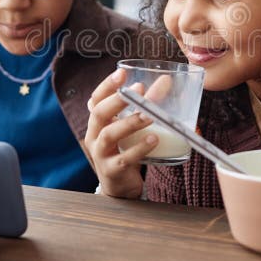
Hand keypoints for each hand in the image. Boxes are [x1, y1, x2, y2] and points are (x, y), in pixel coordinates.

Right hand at [84, 69, 159, 198]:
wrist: (121, 187)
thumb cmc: (127, 150)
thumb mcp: (132, 128)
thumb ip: (145, 106)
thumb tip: (166, 81)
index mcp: (98, 122)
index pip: (96, 99)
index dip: (107, 86)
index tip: (122, 73)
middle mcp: (95, 136)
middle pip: (99, 114)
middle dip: (116, 100)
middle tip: (137, 90)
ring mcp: (101, 155)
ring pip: (110, 135)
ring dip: (131, 122)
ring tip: (150, 115)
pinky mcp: (112, 171)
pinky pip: (124, 159)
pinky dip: (139, 148)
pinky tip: (153, 140)